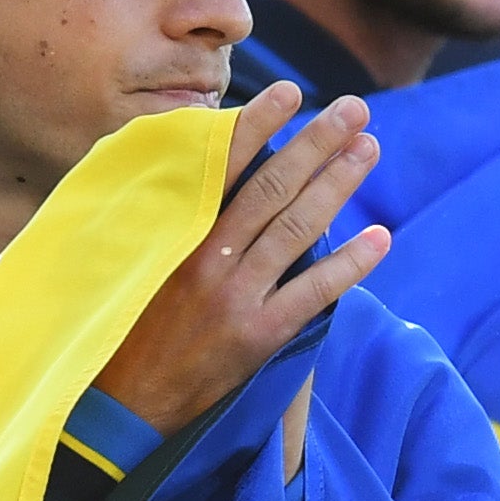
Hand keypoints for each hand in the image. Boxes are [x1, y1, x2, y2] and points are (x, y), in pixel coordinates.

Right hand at [91, 86, 388, 438]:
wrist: (119, 408)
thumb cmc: (121, 330)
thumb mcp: (126, 264)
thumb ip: (157, 223)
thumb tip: (182, 176)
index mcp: (174, 234)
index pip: (221, 166)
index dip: (258, 125)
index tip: (290, 92)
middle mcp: (206, 257)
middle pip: (273, 187)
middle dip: (317, 142)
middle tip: (356, 108)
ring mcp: (235, 296)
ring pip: (297, 228)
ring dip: (338, 183)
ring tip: (369, 147)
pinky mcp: (257, 336)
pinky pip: (313, 292)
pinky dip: (349, 263)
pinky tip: (380, 238)